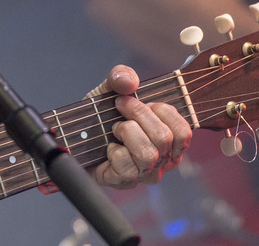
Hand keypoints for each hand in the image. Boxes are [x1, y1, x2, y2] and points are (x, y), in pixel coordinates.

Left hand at [88, 66, 190, 189]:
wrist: (76, 135)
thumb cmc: (102, 116)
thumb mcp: (111, 89)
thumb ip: (122, 76)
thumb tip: (128, 81)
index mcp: (170, 140)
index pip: (183, 131)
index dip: (161, 110)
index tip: (139, 99)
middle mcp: (162, 160)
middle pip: (163, 138)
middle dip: (137, 114)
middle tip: (119, 105)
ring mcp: (145, 174)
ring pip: (147, 154)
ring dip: (125, 132)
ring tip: (114, 128)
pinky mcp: (125, 182)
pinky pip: (126, 167)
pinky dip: (113, 151)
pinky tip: (108, 148)